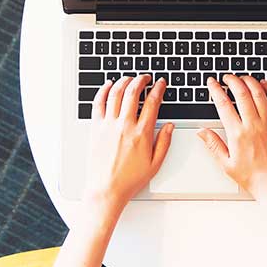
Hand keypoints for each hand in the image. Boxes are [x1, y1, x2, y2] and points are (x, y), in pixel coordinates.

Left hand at [84, 75, 173, 211]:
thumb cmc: (129, 180)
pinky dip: (103, 91)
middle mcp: (124, 126)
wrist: (106, 189)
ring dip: (124, 82)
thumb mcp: (155, 163)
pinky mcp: (95, 128)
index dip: (158, 89)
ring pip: (116, 94)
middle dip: (141, 80)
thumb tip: (170, 126)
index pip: (152, 103)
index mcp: (142, 134)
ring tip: (129, 78)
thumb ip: (164, 142)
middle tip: (145, 77)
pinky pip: (98, 103)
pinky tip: (108, 85)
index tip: (161, 84)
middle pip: (133, 93)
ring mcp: (108, 126)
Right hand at [199, 74, 266, 201]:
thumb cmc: (253, 178)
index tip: (212, 82)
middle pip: (241, 93)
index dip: (216, 90)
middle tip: (227, 77)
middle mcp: (254, 125)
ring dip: (250, 81)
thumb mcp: (227, 164)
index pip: (223, 104)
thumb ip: (213, 145)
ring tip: (243, 78)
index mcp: (238, 134)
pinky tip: (264, 85)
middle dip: (232, 80)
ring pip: (259, 93)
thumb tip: (201, 132)